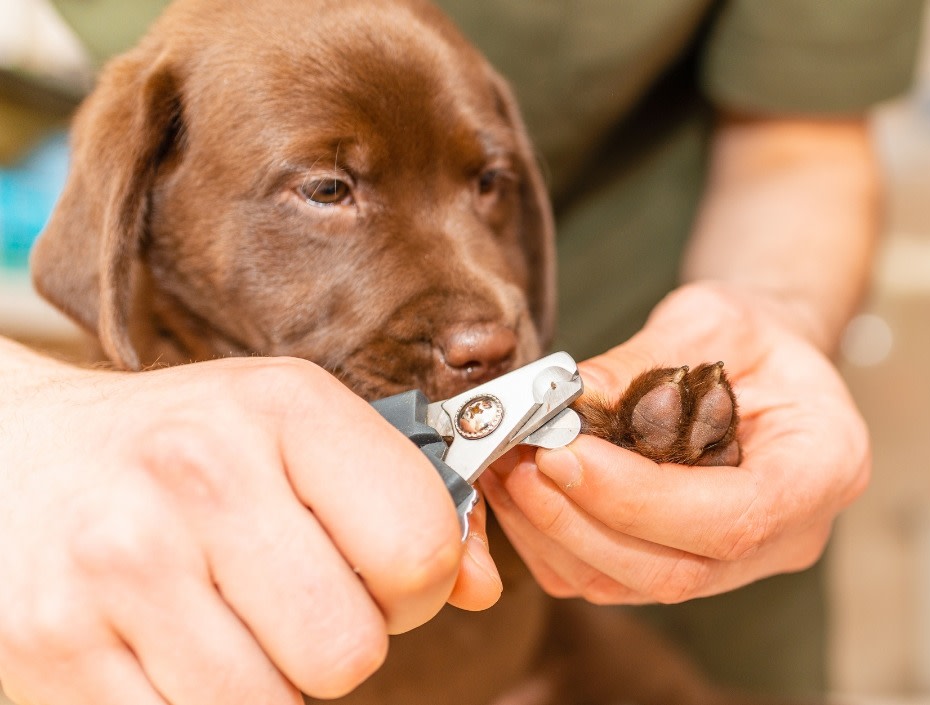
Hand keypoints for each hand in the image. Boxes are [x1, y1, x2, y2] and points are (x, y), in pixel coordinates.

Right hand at [0, 346, 499, 704]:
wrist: (17, 453)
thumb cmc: (180, 446)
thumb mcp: (291, 431)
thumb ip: (399, 500)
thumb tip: (482, 588)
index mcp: (283, 408)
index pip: (422, 546)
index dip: (416, 582)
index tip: (379, 572)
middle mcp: (201, 477)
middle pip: (350, 650)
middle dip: (339, 642)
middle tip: (292, 599)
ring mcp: (122, 568)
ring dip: (268, 681)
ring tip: (226, 616)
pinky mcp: (56, 651)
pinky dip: (201, 704)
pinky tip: (172, 647)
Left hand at [479, 282, 869, 603]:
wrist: (761, 360)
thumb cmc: (752, 335)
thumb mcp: (710, 320)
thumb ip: (644, 363)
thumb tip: (566, 402)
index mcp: (820, 470)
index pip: (731, 520)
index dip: (638, 499)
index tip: (563, 454)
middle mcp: (783, 536)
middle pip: (673, 571)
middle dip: (580, 520)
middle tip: (519, 461)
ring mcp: (731, 563)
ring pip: (628, 584)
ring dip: (552, 532)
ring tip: (505, 467)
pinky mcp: (678, 562)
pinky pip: (605, 577)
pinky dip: (549, 539)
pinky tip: (517, 488)